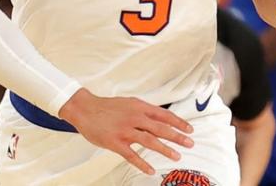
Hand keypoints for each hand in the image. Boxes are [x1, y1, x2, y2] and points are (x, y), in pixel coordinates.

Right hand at [58, 88, 193, 174]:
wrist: (85, 108)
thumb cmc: (108, 107)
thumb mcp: (130, 103)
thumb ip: (145, 111)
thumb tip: (162, 118)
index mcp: (139, 107)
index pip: (164, 115)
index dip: (178, 122)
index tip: (190, 129)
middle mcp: (134, 117)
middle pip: (160, 128)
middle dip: (177, 136)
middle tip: (190, 143)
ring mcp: (124, 130)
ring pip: (149, 141)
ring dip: (165, 150)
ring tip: (176, 156)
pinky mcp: (115, 142)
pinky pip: (131, 156)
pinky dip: (142, 164)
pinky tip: (151, 170)